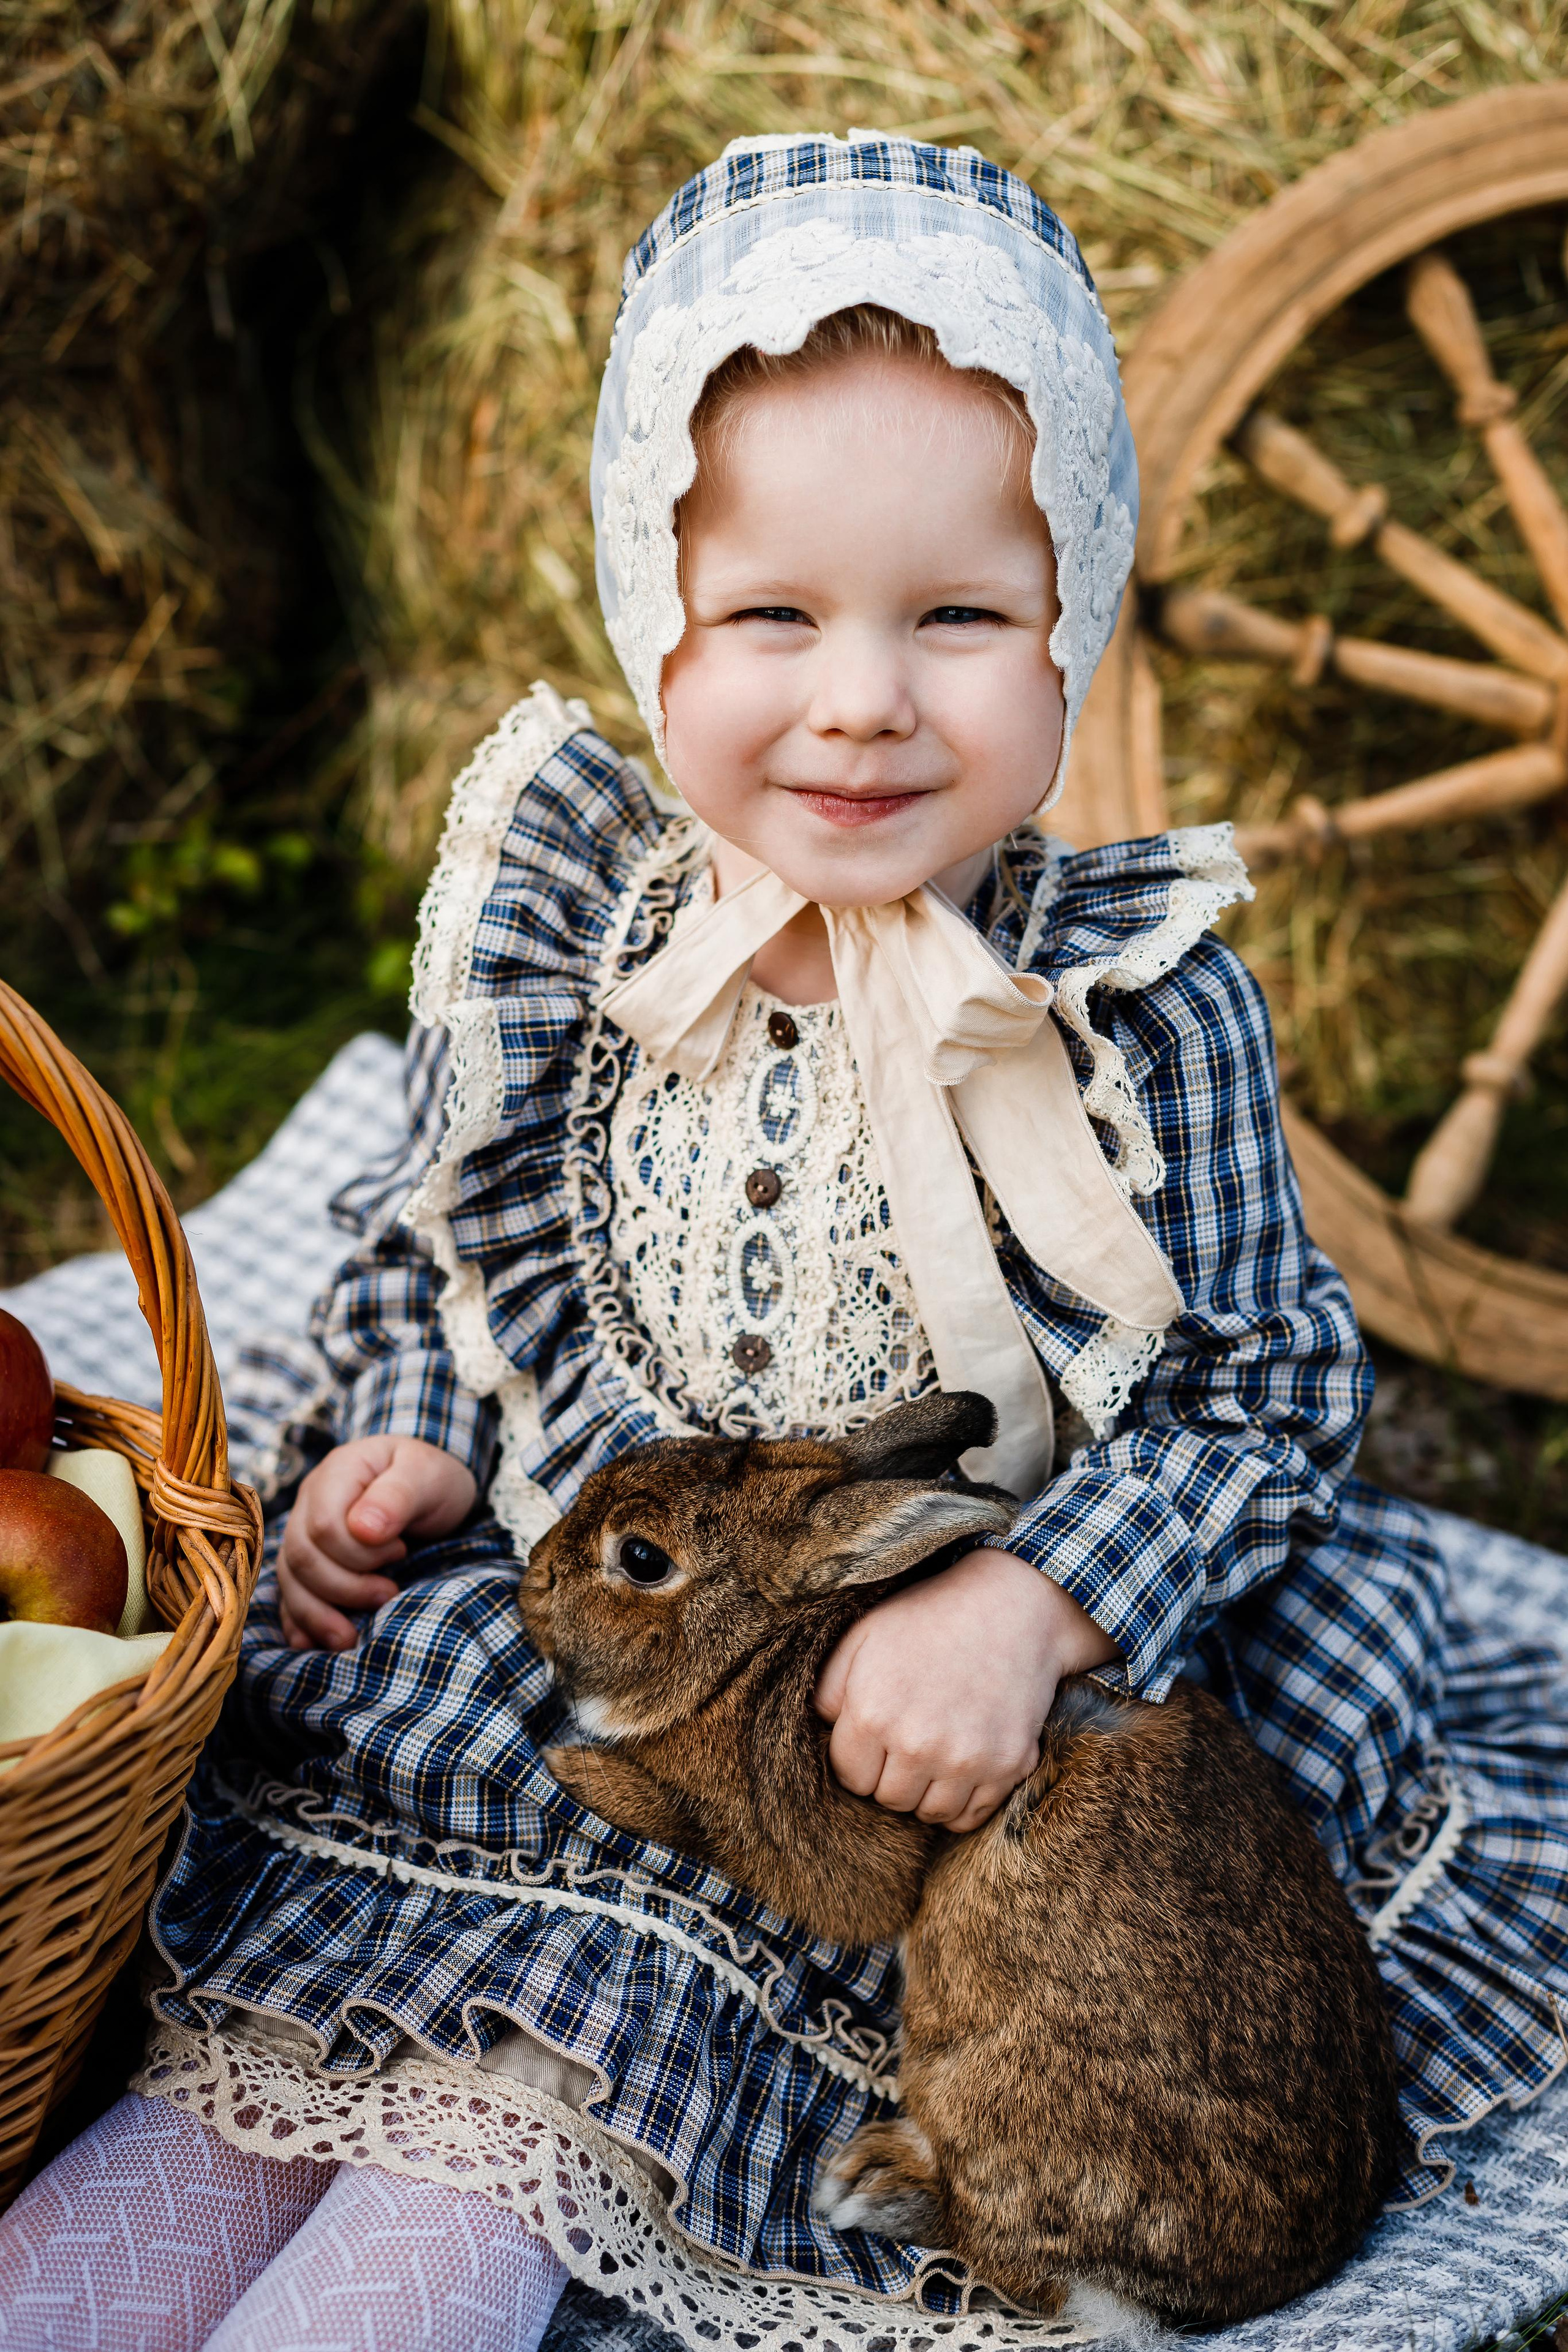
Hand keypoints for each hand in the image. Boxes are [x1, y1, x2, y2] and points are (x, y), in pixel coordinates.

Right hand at [277, 1436, 476, 1651]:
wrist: (431, 1486)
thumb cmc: (432, 1478)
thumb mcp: (427, 1476)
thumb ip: (398, 1496)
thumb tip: (364, 1530)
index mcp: (338, 1472)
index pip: (324, 1525)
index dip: (359, 1553)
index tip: (401, 1551)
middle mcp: (311, 1500)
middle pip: (302, 1555)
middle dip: (344, 1587)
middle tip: (389, 1593)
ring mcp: (304, 1530)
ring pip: (290, 1579)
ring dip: (318, 1614)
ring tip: (351, 1637)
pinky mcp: (309, 1561)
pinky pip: (290, 1593)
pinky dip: (299, 1621)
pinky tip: (311, 1644)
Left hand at [813, 1549, 1118, 1833]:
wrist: (1012, 1607)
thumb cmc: (929, 1618)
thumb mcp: (862, 1636)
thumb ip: (827, 1690)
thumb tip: (821, 1731)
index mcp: (873, 1713)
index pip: (850, 1778)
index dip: (860, 1757)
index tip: (877, 1736)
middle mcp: (917, 1745)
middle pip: (890, 1800)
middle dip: (892, 1774)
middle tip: (907, 1740)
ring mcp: (966, 1760)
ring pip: (929, 1813)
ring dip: (926, 1791)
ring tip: (934, 1752)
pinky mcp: (1007, 1766)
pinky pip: (970, 1816)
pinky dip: (962, 1802)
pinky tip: (961, 1766)